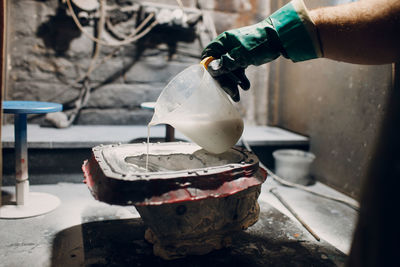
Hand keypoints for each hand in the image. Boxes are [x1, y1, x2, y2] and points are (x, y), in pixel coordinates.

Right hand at [202, 0, 322, 100]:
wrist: (281, 40)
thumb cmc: (261, 43)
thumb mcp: (243, 55)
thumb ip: (227, 63)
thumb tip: (211, 70)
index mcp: (223, 42)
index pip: (208, 56)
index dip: (208, 69)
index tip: (212, 81)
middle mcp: (226, 47)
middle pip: (218, 67)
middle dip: (225, 82)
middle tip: (232, 94)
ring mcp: (234, 54)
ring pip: (228, 72)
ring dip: (233, 84)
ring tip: (238, 95)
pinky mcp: (242, 59)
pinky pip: (237, 72)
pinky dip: (240, 80)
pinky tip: (246, 87)